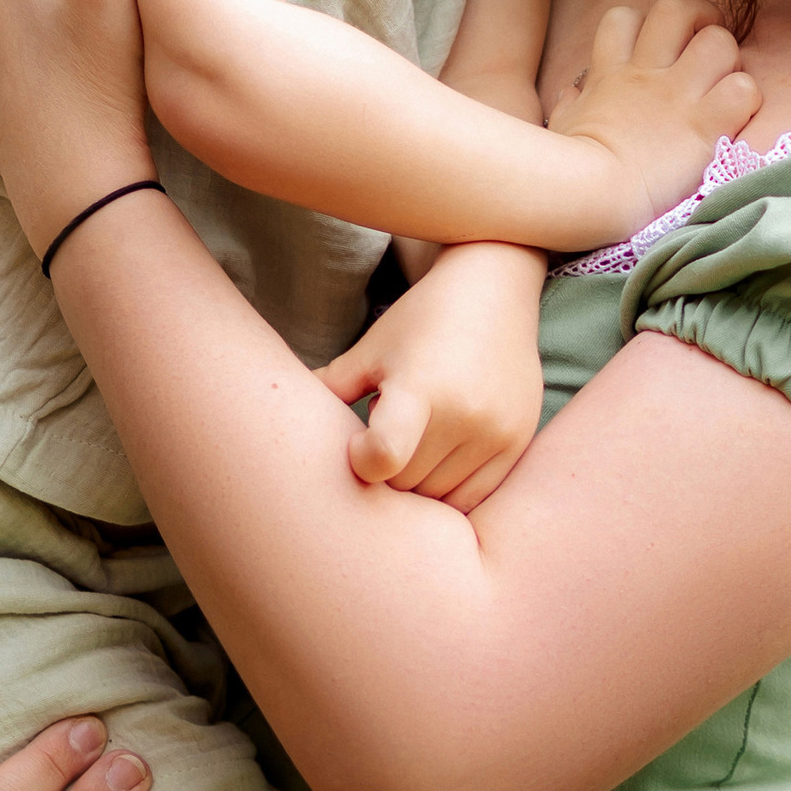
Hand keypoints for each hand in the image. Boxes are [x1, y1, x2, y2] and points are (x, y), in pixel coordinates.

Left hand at [317, 243, 546, 510]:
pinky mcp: (517, 443)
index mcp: (418, 386)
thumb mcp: (370, 350)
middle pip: (406, 484)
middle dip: (386, 473)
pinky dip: (449, 491)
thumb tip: (273, 420)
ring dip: (417, 485)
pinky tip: (437, 463)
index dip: (362, 462)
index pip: (385, 455)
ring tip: (413, 447)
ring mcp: (495, 431)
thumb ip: (329, 389)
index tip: (357, 446)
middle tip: (383, 443)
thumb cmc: (419, 322)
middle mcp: (463, 413)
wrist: (493, 292)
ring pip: (439, 496)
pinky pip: (474, 498)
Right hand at [546, 0, 760, 240]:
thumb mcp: (564, 128)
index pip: (624, 17)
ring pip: (719, 41)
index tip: (656, 51)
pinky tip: (735, 118)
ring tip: (725, 84)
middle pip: (676, 8)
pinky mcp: (706, 124)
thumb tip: (572, 94)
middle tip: (705, 49)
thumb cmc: (571, 171)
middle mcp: (647, 73)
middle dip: (699, 19)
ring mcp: (678, 95)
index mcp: (610, 73)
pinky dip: (746, 100)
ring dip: (729, 60)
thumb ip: (570, 105)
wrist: (592, 197)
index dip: (644, 25)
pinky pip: (743, 89)